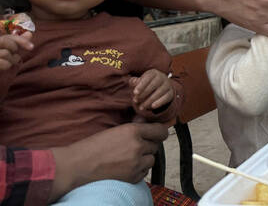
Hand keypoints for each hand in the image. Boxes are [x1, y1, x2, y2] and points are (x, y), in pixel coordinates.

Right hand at [0, 31, 32, 70]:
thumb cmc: (0, 66)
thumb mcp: (10, 54)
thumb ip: (17, 44)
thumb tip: (29, 33)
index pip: (7, 36)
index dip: (21, 40)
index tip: (32, 47)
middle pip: (4, 41)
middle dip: (14, 48)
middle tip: (15, 56)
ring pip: (5, 53)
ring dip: (13, 59)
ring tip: (10, 63)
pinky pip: (3, 62)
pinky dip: (8, 65)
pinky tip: (6, 67)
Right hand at [50, 122, 167, 199]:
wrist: (77, 166)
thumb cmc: (92, 146)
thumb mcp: (114, 130)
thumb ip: (133, 126)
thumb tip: (146, 121)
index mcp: (133, 131)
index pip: (160, 131)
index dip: (159, 132)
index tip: (156, 134)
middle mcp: (137, 146)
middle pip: (156, 145)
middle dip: (148, 145)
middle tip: (135, 146)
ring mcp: (136, 163)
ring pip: (151, 159)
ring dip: (144, 158)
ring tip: (129, 158)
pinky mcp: (132, 177)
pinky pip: (144, 172)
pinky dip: (139, 170)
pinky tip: (126, 167)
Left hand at [130, 69, 173, 113]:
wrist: (160, 87)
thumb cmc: (147, 84)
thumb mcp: (140, 81)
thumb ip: (134, 81)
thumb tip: (133, 82)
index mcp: (153, 73)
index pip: (148, 78)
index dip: (141, 85)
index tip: (134, 93)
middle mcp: (162, 77)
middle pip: (154, 85)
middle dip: (144, 93)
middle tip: (135, 100)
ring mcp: (167, 85)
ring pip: (159, 92)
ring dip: (149, 100)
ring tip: (141, 107)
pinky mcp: (170, 93)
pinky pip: (166, 97)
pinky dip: (159, 102)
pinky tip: (152, 107)